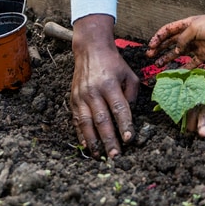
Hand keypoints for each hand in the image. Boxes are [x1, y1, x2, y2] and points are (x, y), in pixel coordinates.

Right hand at [70, 15, 140, 158]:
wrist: (90, 49)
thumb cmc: (114, 63)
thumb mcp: (129, 74)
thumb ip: (131, 94)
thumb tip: (129, 115)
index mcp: (110, 84)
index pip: (119, 108)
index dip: (124, 124)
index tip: (129, 139)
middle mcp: (94, 91)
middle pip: (102, 119)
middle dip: (109, 139)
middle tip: (115, 155)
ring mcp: (81, 96)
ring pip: (87, 123)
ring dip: (94, 141)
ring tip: (100, 156)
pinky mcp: (73, 99)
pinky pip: (76, 120)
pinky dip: (81, 134)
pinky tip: (87, 146)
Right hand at [146, 12, 204, 66]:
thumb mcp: (194, 28)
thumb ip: (182, 39)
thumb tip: (176, 50)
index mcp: (186, 25)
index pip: (168, 30)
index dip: (158, 37)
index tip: (151, 46)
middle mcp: (189, 36)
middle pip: (171, 42)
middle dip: (160, 49)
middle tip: (150, 56)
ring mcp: (196, 46)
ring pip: (178, 54)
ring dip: (168, 58)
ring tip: (158, 65)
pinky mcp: (203, 56)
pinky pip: (190, 63)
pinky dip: (183, 68)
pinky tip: (175, 73)